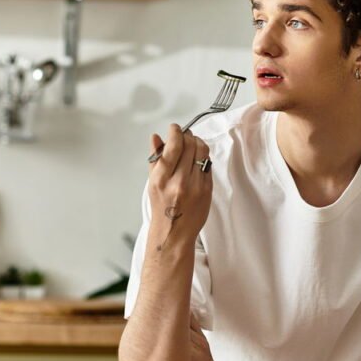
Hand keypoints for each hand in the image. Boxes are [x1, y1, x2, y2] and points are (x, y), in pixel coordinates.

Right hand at [147, 124, 211, 241]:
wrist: (173, 232)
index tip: (175, 128)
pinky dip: (203, 157)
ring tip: (192, 144)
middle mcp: (179, 181)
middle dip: (187, 135)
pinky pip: (208, 164)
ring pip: (202, 151)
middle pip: (190, 145)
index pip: (173, 145)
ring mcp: (195, 186)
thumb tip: (156, 137)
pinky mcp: (207, 189)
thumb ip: (155, 158)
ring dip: (197, 143)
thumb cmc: (161, 207)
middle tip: (185, 135)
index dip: (176, 131)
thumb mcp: (152, 182)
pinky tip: (197, 160)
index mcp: (161, 178)